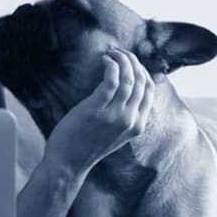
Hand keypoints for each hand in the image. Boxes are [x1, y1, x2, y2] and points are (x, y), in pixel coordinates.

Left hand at [44, 48, 153, 176]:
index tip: (129, 62)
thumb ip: (123, 115)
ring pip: (129, 78)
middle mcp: (130, 120)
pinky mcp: (96, 110)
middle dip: (132, 61)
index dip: (142, 71)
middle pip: (141, 81)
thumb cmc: (86, 146)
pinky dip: (111, 66)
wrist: (67, 164)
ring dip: (122, 60)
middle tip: (119, 52)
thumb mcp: (113, 133)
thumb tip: (124, 89)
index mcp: (138, 125)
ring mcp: (115, 116)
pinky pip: (111, 80)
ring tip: (111, 53)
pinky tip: (105, 60)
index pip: (149, 90)